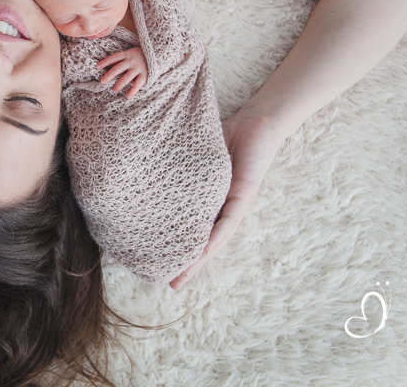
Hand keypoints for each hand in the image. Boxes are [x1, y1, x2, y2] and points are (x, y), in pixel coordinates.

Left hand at [97, 46, 147, 97]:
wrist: (159, 53)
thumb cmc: (141, 54)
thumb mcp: (131, 53)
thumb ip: (121, 58)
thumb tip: (109, 65)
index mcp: (127, 54)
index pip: (114, 57)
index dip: (106, 62)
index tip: (97, 67)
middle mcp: (132, 61)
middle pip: (118, 68)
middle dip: (110, 75)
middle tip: (102, 81)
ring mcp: (139, 68)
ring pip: (127, 77)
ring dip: (119, 84)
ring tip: (114, 90)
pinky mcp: (146, 74)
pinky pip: (138, 84)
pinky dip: (133, 90)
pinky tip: (128, 96)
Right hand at [169, 106, 284, 289]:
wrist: (258, 121)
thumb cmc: (225, 136)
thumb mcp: (195, 156)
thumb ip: (180, 167)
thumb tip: (147, 167)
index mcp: (210, 201)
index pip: (193, 228)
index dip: (179, 247)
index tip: (159, 264)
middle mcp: (223, 207)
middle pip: (205, 241)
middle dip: (189, 264)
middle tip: (171, 284)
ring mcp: (234, 202)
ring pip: (217, 236)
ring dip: (202, 258)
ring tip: (185, 274)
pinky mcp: (246, 192)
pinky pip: (231, 216)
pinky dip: (219, 232)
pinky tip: (208, 248)